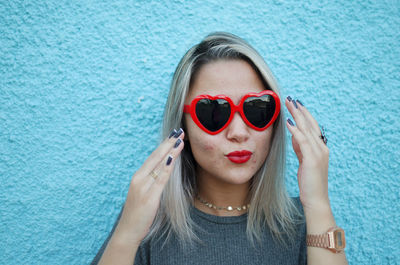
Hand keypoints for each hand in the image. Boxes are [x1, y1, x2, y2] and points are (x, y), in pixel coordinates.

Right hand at [114, 129, 184, 245]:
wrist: (127, 231)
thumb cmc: (137, 214)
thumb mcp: (144, 194)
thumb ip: (152, 182)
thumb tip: (163, 172)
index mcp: (138, 177)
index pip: (153, 157)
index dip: (164, 145)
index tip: (173, 135)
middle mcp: (139, 179)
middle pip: (156, 157)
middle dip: (168, 143)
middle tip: (179, 131)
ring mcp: (143, 187)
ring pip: (159, 165)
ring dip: (170, 151)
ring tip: (180, 140)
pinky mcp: (149, 197)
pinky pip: (160, 179)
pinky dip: (166, 168)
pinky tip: (172, 158)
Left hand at [285, 98, 330, 212]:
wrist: (316, 199)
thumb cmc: (309, 182)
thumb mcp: (304, 161)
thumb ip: (301, 148)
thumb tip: (294, 136)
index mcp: (321, 148)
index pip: (313, 127)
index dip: (304, 115)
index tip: (296, 104)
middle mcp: (322, 148)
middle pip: (310, 124)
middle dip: (300, 111)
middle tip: (291, 98)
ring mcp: (318, 153)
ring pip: (307, 129)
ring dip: (297, 116)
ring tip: (289, 104)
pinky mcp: (312, 159)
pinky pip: (303, 141)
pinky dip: (295, 131)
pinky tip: (288, 123)